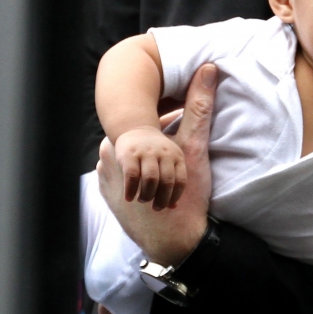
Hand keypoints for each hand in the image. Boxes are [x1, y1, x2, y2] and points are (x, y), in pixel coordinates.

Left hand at [98, 64, 217, 265]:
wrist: (175, 244)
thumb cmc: (184, 197)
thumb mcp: (193, 148)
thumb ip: (198, 105)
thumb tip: (207, 69)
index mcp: (118, 144)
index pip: (139, 118)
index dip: (162, 114)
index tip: (178, 115)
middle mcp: (105, 161)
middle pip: (133, 139)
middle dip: (155, 137)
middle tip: (179, 142)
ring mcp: (106, 183)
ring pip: (129, 159)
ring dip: (149, 157)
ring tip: (172, 162)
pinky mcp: (112, 200)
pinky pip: (126, 179)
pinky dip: (142, 176)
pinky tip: (160, 181)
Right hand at [115, 126, 186, 209]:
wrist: (136, 129)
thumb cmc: (155, 153)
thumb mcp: (168, 162)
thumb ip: (172, 181)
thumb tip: (173, 207)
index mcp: (177, 156)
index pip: (180, 181)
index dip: (174, 196)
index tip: (168, 206)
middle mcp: (164, 153)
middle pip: (166, 181)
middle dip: (161, 199)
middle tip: (156, 208)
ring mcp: (146, 152)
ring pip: (150, 179)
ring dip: (147, 195)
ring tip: (142, 200)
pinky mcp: (129, 154)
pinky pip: (132, 176)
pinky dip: (130, 190)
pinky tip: (128, 198)